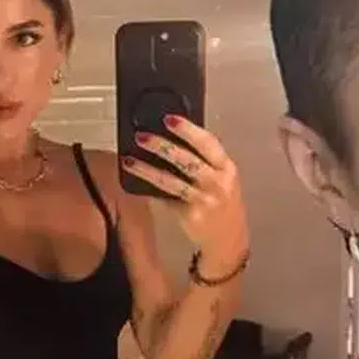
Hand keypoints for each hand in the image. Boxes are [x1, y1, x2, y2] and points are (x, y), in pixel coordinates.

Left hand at [124, 115, 249, 268]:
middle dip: (162, 146)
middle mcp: (218, 183)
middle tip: (142, 136)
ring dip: (148, 170)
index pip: (208, 143)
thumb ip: (206, 161)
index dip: (188, 129)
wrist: (228, 239)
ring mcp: (204, 201)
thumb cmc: (223, 203)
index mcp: (227, 168)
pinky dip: (151, 189)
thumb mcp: (223, 178)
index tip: (169, 119)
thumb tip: (172, 139)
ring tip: (130, 160)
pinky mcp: (191, 216)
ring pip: (172, 181)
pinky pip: (166, 198)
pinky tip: (136, 182)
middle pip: (188, 160)